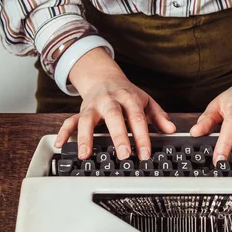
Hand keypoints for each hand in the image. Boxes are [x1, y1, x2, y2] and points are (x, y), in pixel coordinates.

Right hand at [54, 47, 175, 159]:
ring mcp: (93, 106)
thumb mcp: (146, 101)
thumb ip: (158, 116)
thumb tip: (171, 129)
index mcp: (128, 98)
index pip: (137, 118)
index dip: (142, 136)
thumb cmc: (127, 94)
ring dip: (85, 137)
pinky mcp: (81, 111)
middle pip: (113, 116)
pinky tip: (60, 144)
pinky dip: (63, 132)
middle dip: (118, 135)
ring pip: (87, 119)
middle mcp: (109, 101)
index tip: (145, 153)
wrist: (104, 77)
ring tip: (86, 154)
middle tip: (124, 154)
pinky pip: (69, 121)